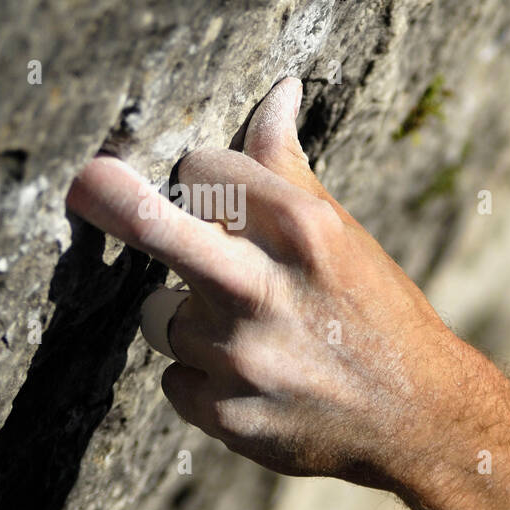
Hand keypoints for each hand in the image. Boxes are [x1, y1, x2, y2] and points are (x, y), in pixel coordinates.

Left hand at [67, 78, 459, 486]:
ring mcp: (242, 357)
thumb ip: (290, 169)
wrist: (421, 419)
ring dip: (193, 319)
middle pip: (153, 226)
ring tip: (255, 336)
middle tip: (87, 183)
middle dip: (107, 194)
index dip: (199, 177)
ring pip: (160, 315)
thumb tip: (279, 91)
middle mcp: (266, 290)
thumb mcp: (346, 237)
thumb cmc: (382, 315)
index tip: (205, 190)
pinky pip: (175, 378)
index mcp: (306, 232)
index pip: (204, 170)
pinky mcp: (226, 415)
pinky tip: (257, 382)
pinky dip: (205, 378)